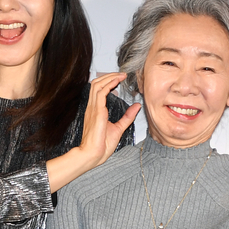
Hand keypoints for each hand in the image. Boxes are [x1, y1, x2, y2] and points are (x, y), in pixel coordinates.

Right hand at [46, 74, 139, 191]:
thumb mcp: (118, 128)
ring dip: (110, 77)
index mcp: (95, 110)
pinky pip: (100, 92)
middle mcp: (92, 107)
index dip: (108, 81)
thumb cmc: (102, 145)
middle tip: (121, 74)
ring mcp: (93, 108)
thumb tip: (136, 106)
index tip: (120, 78)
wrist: (93, 154)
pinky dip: (109, 84)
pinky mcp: (96, 111)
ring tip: (121, 75)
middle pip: (96, 83)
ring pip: (97, 84)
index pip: (98, 89)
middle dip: (109, 75)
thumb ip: (127, 116)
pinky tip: (117, 81)